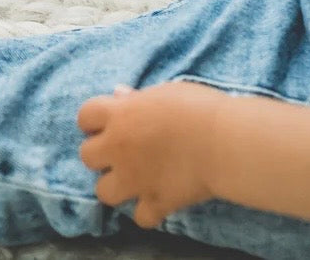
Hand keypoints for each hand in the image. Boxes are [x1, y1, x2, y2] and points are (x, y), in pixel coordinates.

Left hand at [78, 81, 221, 227]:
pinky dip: (148, 211)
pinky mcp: (156, 202)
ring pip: (103, 192)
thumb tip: (118, 94)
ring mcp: (134, 178)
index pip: (85, 115)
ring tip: (134, 178)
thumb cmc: (197, 107)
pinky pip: (140, 217)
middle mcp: (119, 147)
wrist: (223, 141)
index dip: (94, 120)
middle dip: (100, 154)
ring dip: (116, 186)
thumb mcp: (164, 92)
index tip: (106, 122)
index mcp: (120, 115)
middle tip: (120, 151)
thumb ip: (137, 97)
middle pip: (87, 156)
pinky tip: (159, 199)